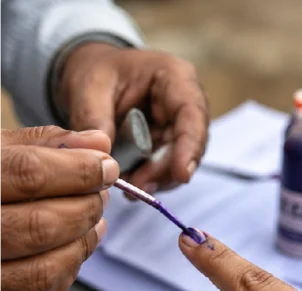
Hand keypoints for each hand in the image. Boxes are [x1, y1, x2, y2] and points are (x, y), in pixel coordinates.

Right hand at [1, 127, 115, 290]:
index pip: (29, 174)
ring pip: (41, 271)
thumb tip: (97, 142)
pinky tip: (67, 253)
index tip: (105, 166)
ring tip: (90, 223)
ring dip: (81, 245)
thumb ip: (38, 146)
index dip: (79, 170)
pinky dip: (63, 277)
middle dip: (84, 208)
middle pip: (40, 226)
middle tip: (98, 196)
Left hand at [58, 43, 208, 194]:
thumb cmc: (95, 70)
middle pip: (189, 143)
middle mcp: (186, 102)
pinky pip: (167, 165)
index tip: (181, 175)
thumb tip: (102, 156)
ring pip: (180, 159)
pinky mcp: (170, 142)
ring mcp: (180, 124)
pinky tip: (131, 183)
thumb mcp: (88, 87)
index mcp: (175, 77)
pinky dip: (150, 177)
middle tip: (137, 187)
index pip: (192, 115)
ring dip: (157, 177)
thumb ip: (94, 118)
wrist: (93, 75)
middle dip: (165, 169)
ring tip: (129, 187)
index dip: (190, 146)